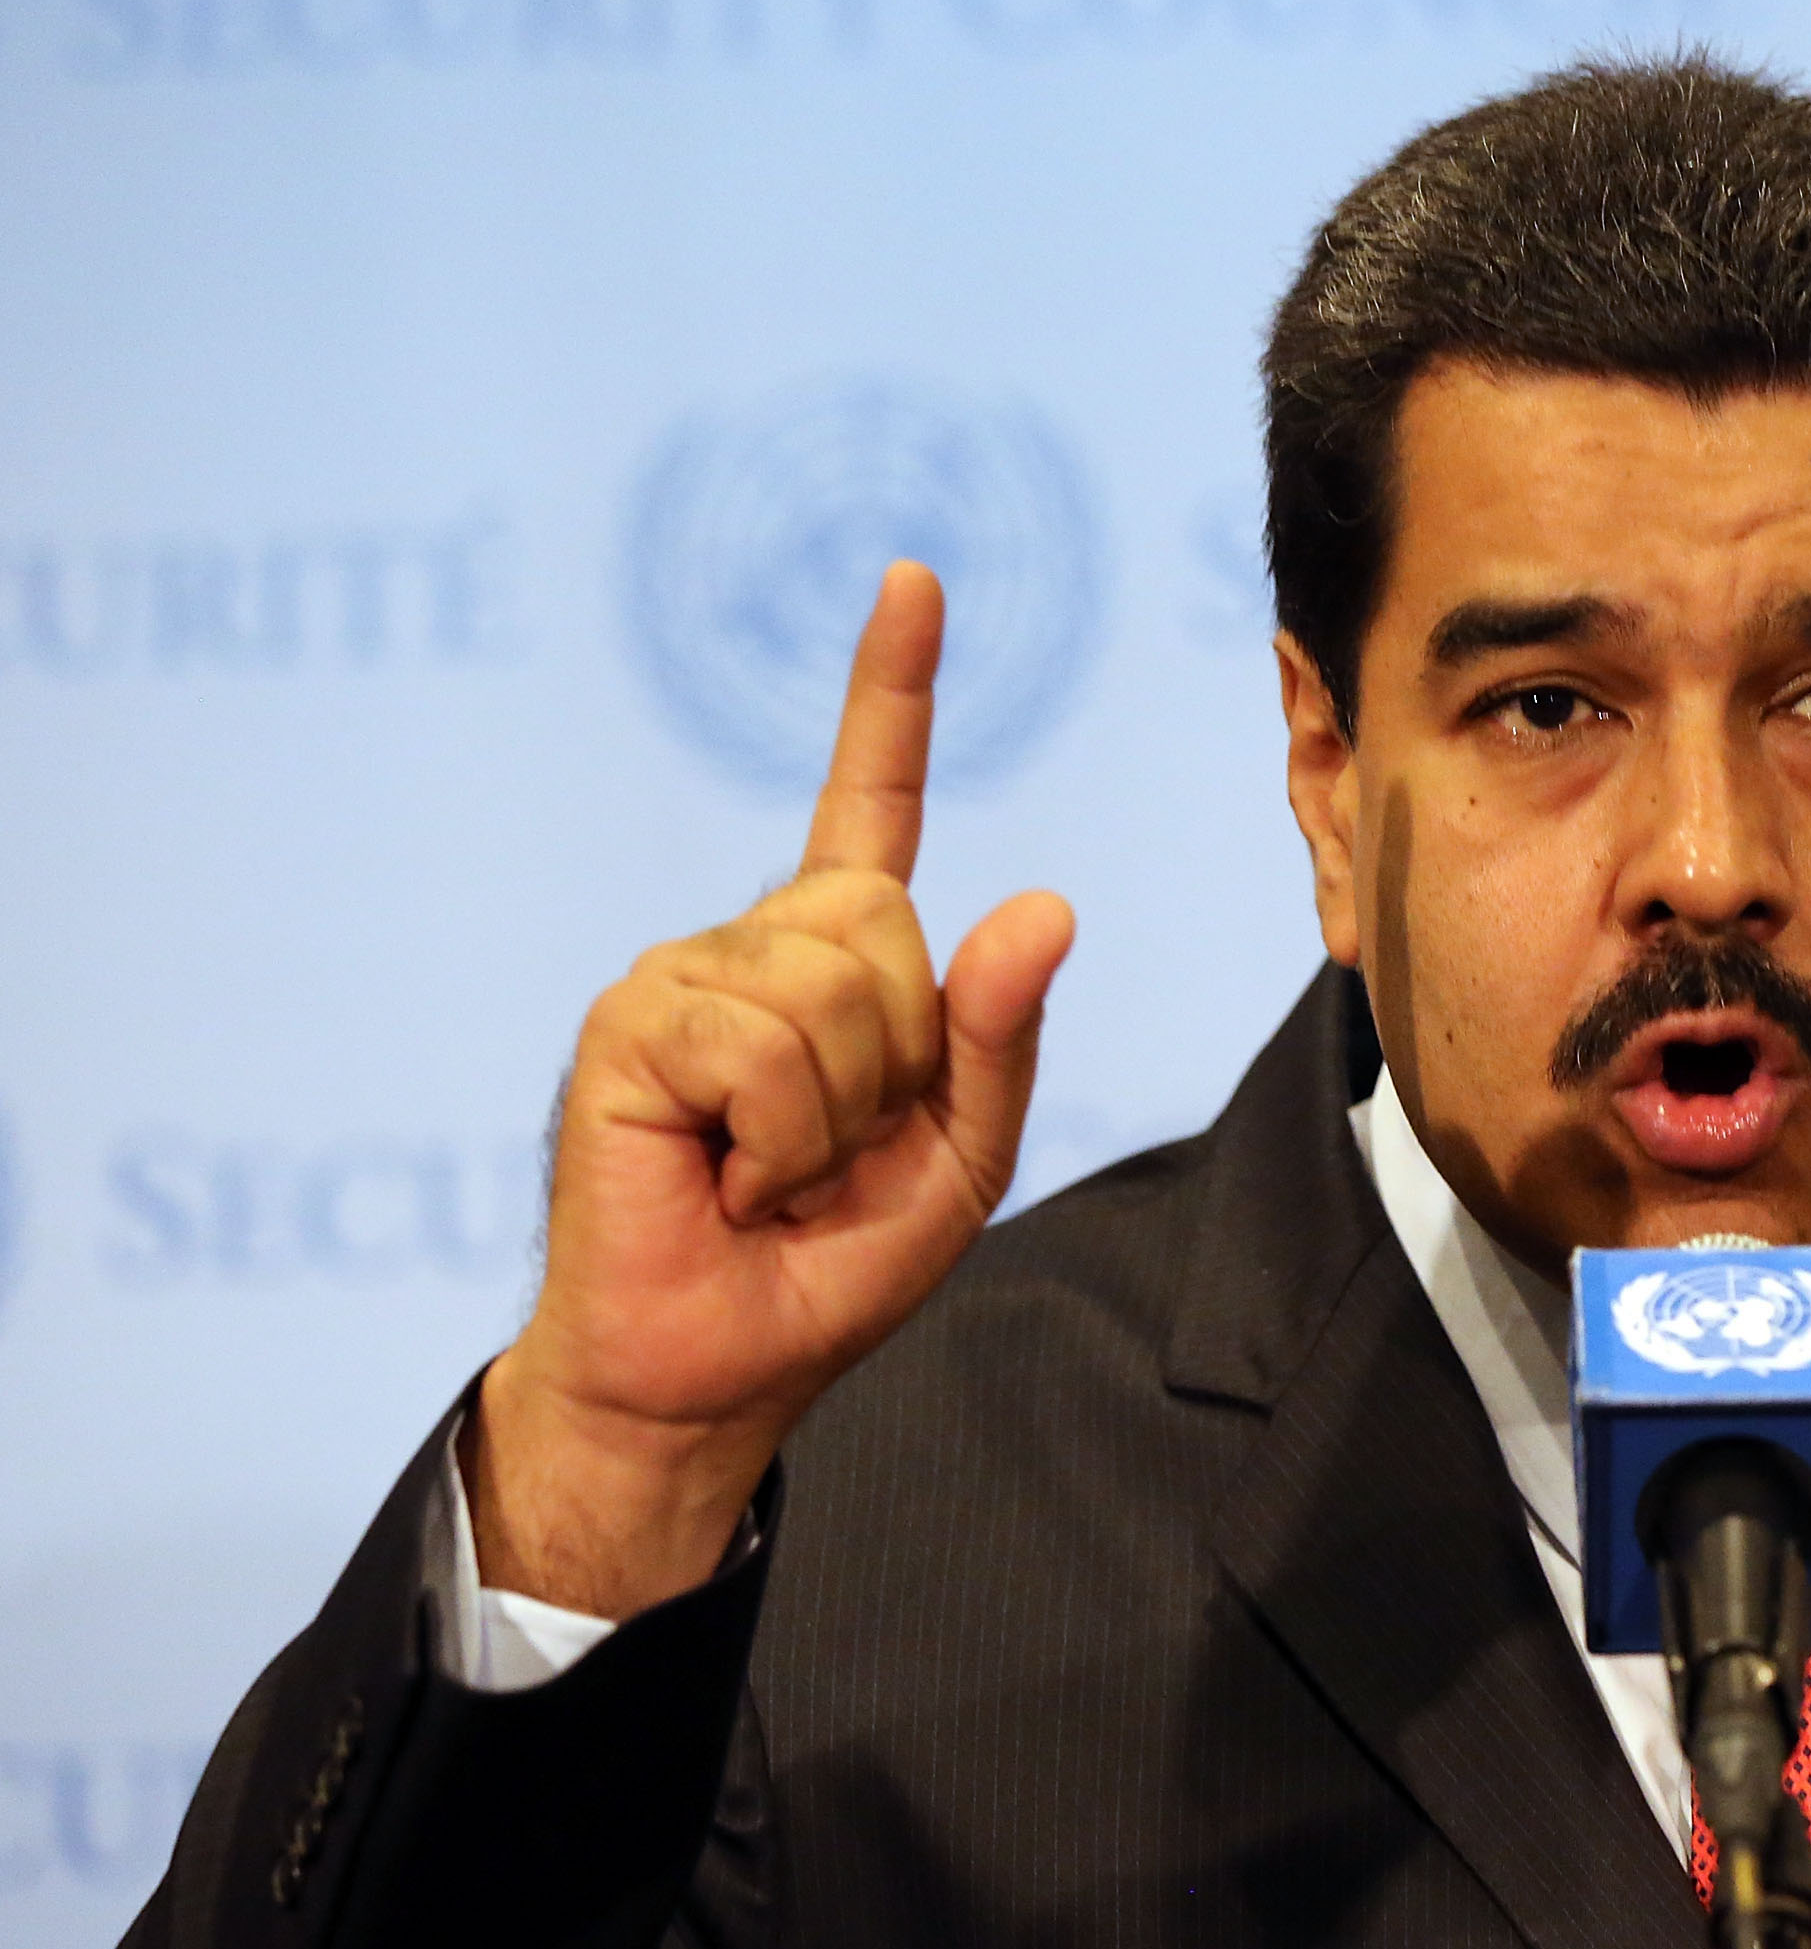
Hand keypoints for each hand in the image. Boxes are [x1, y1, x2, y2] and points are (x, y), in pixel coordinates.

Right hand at [467, 562, 1073, 1617]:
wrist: (715, 1367)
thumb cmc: (827, 1264)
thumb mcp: (959, 1157)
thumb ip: (1000, 1039)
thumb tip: (1041, 906)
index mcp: (837, 962)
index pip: (869, 802)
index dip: (890, 693)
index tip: (913, 581)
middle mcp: (754, 945)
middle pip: (886, 924)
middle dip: (895, 1060)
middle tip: (825, 1150)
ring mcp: (684, 974)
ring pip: (832, 985)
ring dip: (834, 1115)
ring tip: (770, 1170)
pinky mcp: (631, 1023)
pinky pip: (764, 1043)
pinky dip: (779, 1136)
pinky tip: (725, 1174)